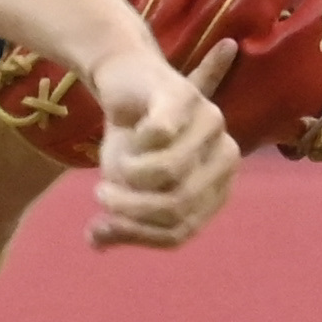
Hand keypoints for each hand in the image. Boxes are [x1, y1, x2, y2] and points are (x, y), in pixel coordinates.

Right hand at [86, 38, 239, 250]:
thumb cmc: (133, 139)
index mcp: (218, 186)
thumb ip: (121, 218)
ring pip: (170, 172)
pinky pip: (161, 134)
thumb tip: (96, 243)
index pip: (182, 230)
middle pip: (177, 206)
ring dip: (128, 175)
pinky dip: (135, 142)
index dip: (139, 235)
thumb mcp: (125, 187)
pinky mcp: (184, 95)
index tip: (105, 225)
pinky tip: (127, 132)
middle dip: (130, 208)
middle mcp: (225, 155)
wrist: (124, 79)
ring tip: (109, 168)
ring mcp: (209, 122)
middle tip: (101, 195)